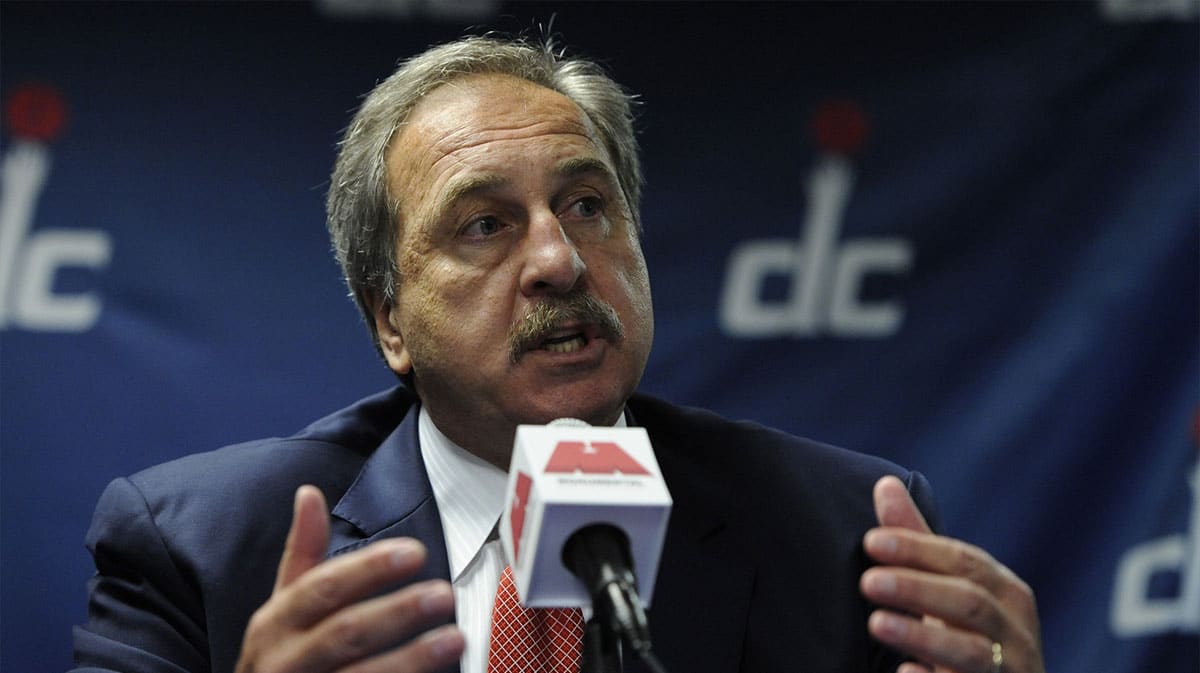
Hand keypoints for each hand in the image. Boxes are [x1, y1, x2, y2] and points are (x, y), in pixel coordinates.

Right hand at [235, 485, 464, 672]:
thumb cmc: (281, 656)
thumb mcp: (282, 607)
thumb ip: (302, 554)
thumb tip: (309, 491)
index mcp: (275, 622)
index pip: (324, 588)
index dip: (368, 569)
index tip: (415, 552)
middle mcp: (285, 661)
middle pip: (346, 632)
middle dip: (398, 612)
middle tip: (444, 595)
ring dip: (412, 658)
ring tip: (456, 638)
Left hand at [860, 476, 1044, 672]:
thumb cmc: (968, 634)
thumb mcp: (948, 587)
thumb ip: (918, 541)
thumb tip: (884, 484)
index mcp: (1005, 592)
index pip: (963, 561)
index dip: (918, 549)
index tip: (871, 542)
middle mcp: (1015, 631)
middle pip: (969, 602)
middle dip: (917, 589)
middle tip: (867, 582)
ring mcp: (1010, 671)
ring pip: (970, 652)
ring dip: (922, 635)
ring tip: (876, 624)